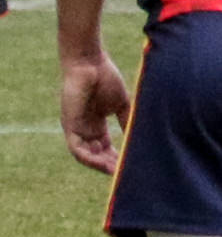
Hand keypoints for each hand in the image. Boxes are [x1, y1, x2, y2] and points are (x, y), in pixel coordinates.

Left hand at [60, 51, 129, 173]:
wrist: (90, 64)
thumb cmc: (106, 78)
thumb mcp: (121, 104)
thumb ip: (127, 120)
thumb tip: (137, 136)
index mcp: (96, 123)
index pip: (105, 146)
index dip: (116, 157)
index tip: (129, 164)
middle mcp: (85, 129)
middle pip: (96, 153)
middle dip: (110, 164)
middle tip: (124, 173)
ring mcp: (76, 128)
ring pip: (86, 155)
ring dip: (100, 165)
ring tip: (115, 171)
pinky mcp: (69, 126)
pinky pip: (77, 149)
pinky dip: (89, 158)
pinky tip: (103, 163)